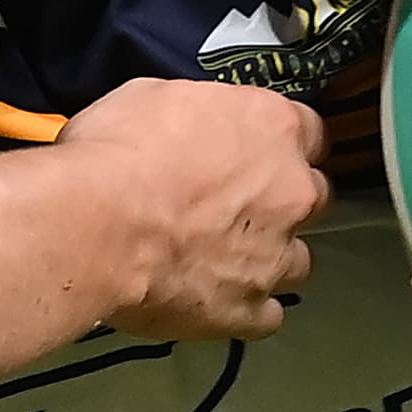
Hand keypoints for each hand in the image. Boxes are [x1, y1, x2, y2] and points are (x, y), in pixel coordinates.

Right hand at [58, 78, 330, 341]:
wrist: (96, 227)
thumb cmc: (118, 151)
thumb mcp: (153, 96)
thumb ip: (198, 114)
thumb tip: (194, 127)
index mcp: (272, 127)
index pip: (309, 131)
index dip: (279, 143)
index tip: (255, 149)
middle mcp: (291, 192)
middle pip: (314, 197)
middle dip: (283, 201)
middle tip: (235, 205)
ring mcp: (276, 257)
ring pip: (298, 261)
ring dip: (270, 258)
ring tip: (224, 260)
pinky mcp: (249, 311)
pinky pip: (266, 316)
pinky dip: (246, 309)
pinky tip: (214, 300)